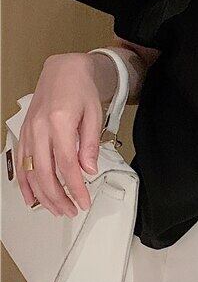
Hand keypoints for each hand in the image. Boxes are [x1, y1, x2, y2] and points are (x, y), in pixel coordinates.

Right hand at [16, 53, 106, 216]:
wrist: (63, 71)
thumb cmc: (80, 89)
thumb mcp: (94, 115)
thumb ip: (90, 144)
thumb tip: (88, 169)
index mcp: (59, 123)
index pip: (67, 165)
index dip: (75, 188)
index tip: (84, 201)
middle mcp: (39, 129)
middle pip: (45, 173)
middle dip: (58, 198)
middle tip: (71, 210)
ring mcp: (28, 132)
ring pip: (31, 172)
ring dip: (42, 195)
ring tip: (56, 210)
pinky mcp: (24, 134)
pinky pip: (20, 163)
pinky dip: (24, 183)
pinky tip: (31, 198)